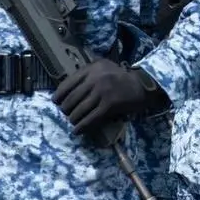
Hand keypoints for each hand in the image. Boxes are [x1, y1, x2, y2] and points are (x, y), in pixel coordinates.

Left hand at [52, 59, 168, 136]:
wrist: (144, 84)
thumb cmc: (122, 77)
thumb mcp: (104, 68)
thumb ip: (88, 74)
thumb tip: (66, 90)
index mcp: (93, 68)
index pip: (68, 83)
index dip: (59, 95)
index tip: (56, 102)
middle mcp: (96, 78)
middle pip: (72, 99)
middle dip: (66, 109)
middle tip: (66, 114)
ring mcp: (103, 91)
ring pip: (79, 110)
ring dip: (73, 119)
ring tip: (73, 122)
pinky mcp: (110, 104)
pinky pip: (91, 118)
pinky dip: (82, 126)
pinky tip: (77, 131)